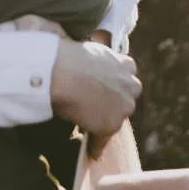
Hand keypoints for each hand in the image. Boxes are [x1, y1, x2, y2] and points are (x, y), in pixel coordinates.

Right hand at [49, 40, 141, 158]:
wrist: (59, 72)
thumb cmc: (62, 56)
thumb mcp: (83, 48)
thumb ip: (89, 53)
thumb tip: (68, 39)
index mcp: (123, 61)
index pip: (127, 71)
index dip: (115, 79)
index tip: (105, 85)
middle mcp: (129, 82)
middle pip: (129, 95)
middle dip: (117, 99)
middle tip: (99, 105)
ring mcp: (124, 104)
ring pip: (118, 117)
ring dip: (108, 121)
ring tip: (92, 126)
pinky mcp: (113, 123)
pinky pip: (105, 138)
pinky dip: (97, 145)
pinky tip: (91, 151)